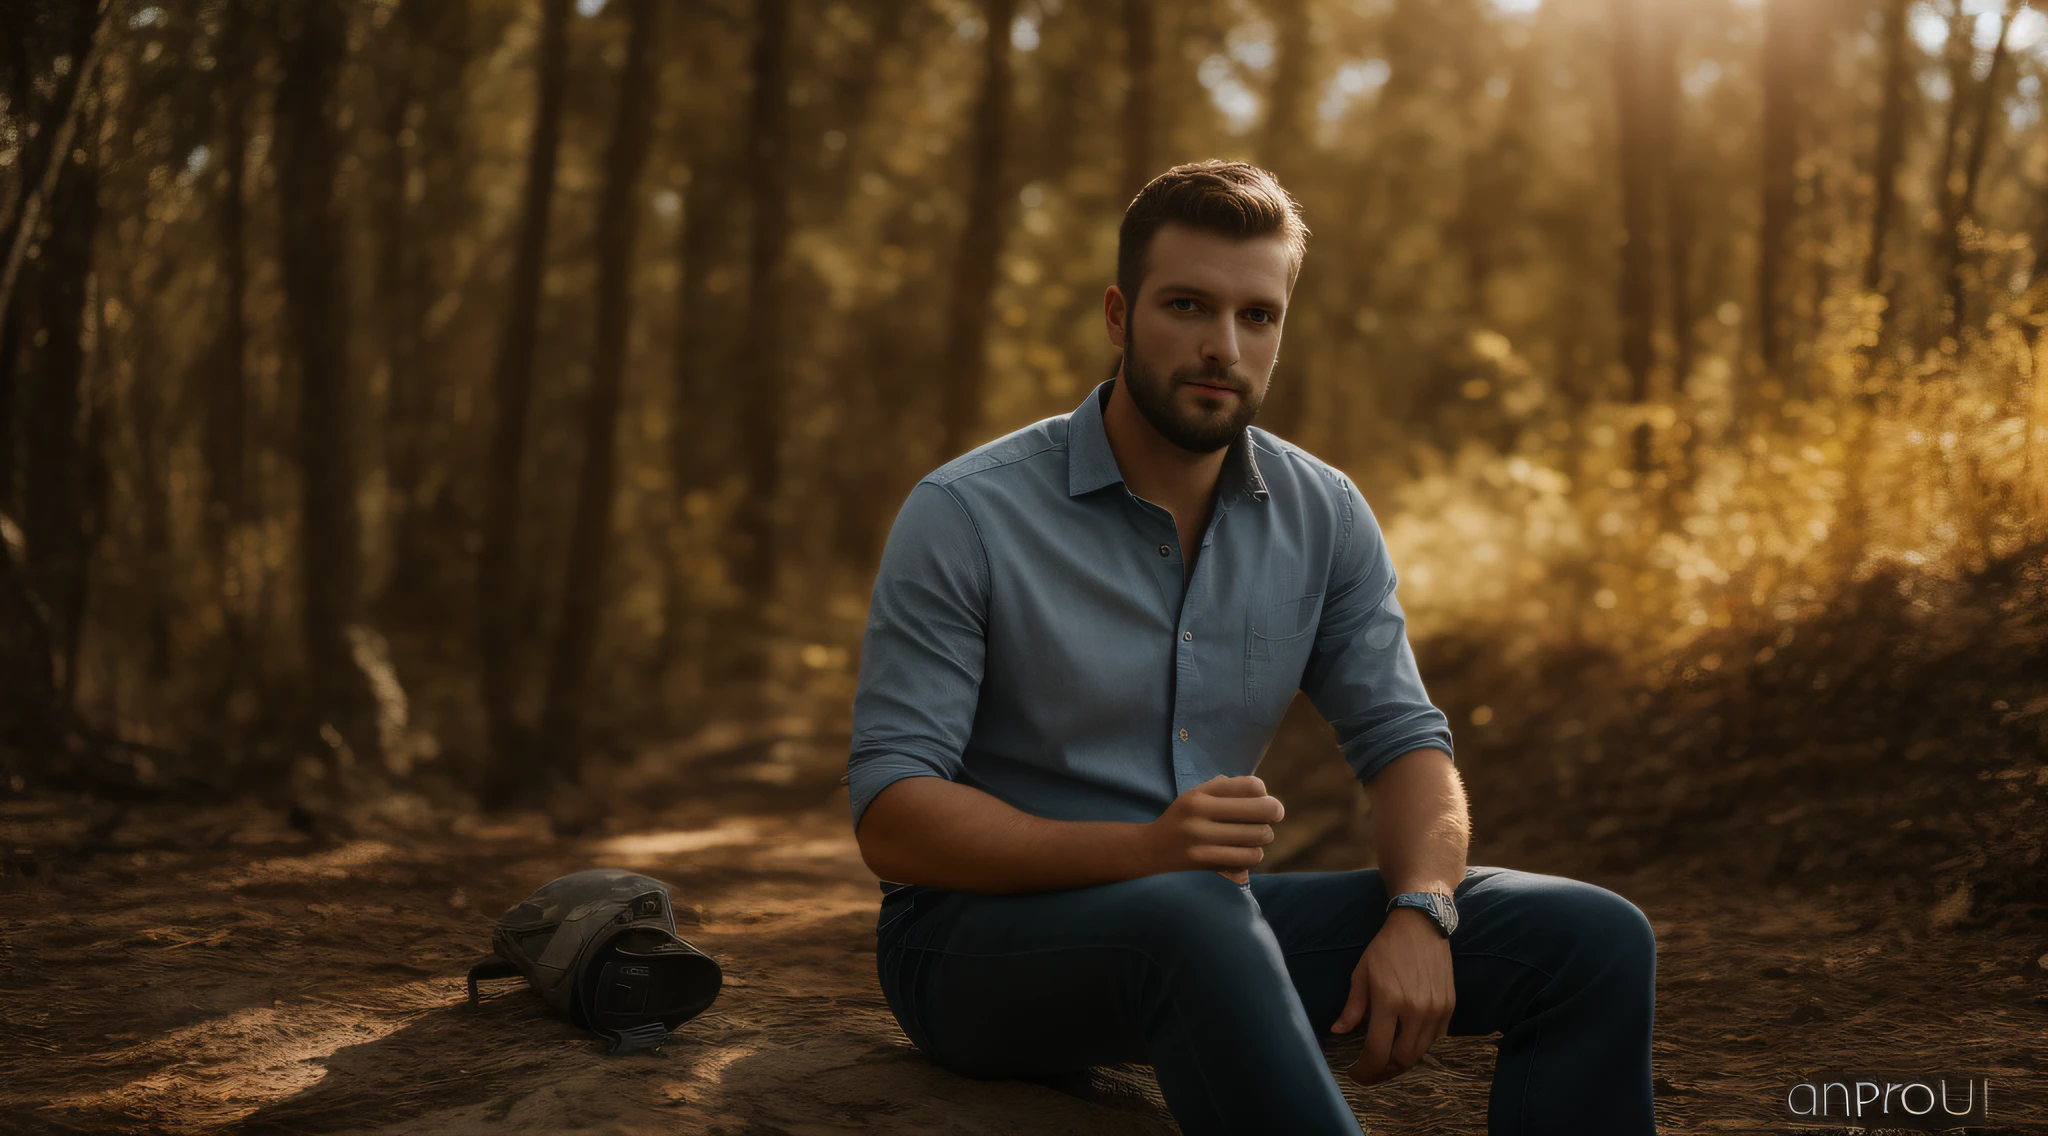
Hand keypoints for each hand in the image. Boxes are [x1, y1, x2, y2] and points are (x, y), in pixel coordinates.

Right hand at [1142, 775, 1282, 877]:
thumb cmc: (1182, 819)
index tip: (1261, 801)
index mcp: (1199, 795)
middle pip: (1263, 810)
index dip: (1264, 794)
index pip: (1251, 786)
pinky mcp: (1206, 864)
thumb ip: (1227, 789)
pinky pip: (1249, 858)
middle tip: (1268, 819)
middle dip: (1272, 814)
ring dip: (1262, 837)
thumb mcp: (1196, 796)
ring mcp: (1202, 841)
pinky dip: (1253, 855)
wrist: (1149, 850)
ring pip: (1260, 836)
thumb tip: (1264, 793)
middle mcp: (1199, 815)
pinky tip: (1243, 851)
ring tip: (1252, 836)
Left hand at [1332, 907, 1454, 1085]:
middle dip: (1383, 1071)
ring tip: (1386, 1060)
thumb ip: (1352, 1007)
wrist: (1421, 926)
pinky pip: (1435, 1040)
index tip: (1355, 1073)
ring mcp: (1436, 1009)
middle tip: (1369, 1070)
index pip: (1377, 1051)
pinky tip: (1405, 1042)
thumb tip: (1338, 1032)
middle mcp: (1416, 1009)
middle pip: (1402, 1059)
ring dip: (1402, 1062)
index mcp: (1389, 1001)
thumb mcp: (1361, 974)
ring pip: (1420, 1053)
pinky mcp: (1449, 1007)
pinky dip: (1419, 1046)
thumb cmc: (1385, 949)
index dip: (1365, 1070)